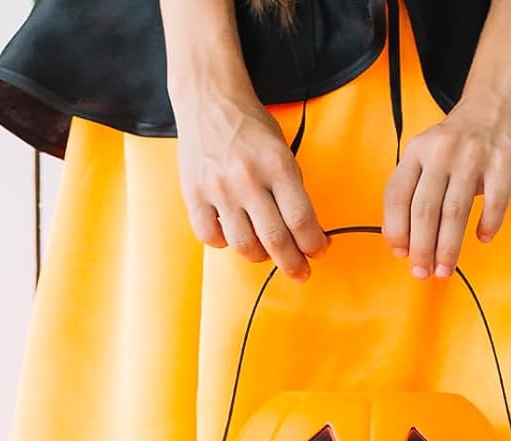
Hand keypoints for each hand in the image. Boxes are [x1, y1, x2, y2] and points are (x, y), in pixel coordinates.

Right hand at [171, 87, 327, 279]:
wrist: (208, 100)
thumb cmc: (250, 128)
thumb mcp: (282, 151)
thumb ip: (293, 190)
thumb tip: (307, 232)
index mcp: (276, 164)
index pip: (301, 220)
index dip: (313, 244)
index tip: (317, 251)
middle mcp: (247, 178)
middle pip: (275, 240)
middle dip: (292, 264)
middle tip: (300, 272)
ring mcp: (218, 188)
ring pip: (243, 245)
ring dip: (260, 255)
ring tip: (265, 250)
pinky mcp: (193, 194)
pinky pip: (210, 237)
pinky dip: (224, 243)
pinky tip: (232, 232)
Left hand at [382, 90, 510, 278]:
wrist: (501, 97)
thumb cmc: (463, 136)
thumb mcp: (429, 151)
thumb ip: (416, 185)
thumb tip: (404, 236)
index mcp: (417, 150)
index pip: (397, 196)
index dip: (395, 230)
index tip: (400, 253)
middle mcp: (442, 151)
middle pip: (424, 210)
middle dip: (421, 249)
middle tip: (422, 272)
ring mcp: (474, 156)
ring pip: (454, 213)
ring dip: (448, 248)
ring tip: (445, 269)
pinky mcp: (503, 161)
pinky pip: (494, 203)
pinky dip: (488, 226)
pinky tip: (483, 238)